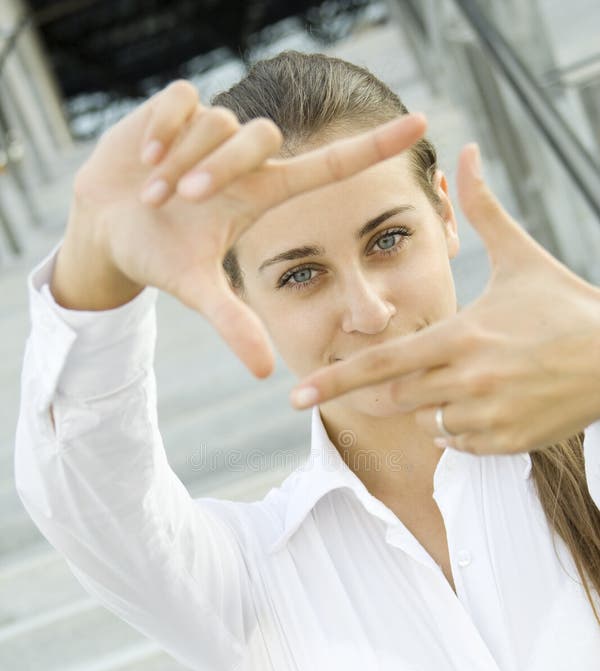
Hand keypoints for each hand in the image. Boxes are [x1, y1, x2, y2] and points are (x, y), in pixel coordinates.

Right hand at [59, 79, 426, 377]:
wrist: (107, 227)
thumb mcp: (195, 288)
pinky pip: (181, 101)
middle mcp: (246, 159)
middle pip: (260, 137)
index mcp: (263, 194)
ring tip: (153, 193)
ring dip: (180, 160)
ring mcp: (213, 128)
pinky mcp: (176, 106)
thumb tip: (263, 374)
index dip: (375, 147)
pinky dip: (162, 130)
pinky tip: (145, 157)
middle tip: (181, 200)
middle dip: (217, 169)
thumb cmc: (159, 254)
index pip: (330, 165)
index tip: (423, 122)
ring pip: (217, 122)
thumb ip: (232, 323)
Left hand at [289, 143, 599, 453]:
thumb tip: (467, 152)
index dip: (334, 381)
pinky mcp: (505, 443)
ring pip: (427, 423)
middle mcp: (466, 380)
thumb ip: (484, 210)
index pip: (380, 363)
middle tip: (424, 368)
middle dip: (396, 386)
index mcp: (460, 336)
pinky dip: (459, 427)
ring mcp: (486, 416)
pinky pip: (457, 443)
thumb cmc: (566, 308)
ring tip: (473, 379)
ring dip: (433, 406)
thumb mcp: (521, 258)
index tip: (296, 396)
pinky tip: (489, 402)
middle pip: (396, 397)